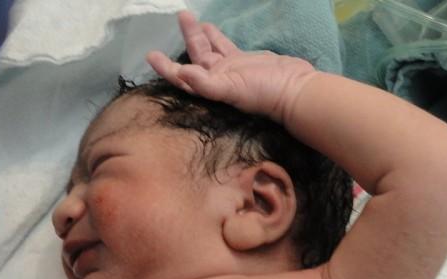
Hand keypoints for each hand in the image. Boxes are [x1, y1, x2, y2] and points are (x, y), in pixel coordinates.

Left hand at [145, 11, 317, 125]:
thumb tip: (183, 73)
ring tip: (188, 18)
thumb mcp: (232, 90)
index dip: (166, 68)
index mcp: (211, 89)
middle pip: (193, 59)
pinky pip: (223, 46)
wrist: (294, 89)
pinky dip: (214, 37)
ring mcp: (230, 70)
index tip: (152, 54)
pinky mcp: (242, 61)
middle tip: (181, 16)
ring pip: (207, 50)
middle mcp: (217, 80)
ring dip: (197, 35)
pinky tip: (207, 26)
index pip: (183, 78)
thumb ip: (206, 84)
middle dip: (185, 40)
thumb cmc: (263, 93)